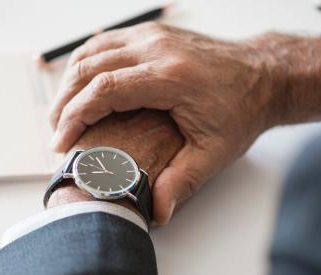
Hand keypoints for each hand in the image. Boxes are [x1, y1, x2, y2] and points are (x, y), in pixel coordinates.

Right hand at [49, 22, 320, 223]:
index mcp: (171, 76)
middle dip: (64, 102)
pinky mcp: (152, 34)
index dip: (74, 116)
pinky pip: (105, 42)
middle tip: (57, 131)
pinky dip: (86, 63)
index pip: (103, 90)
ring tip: (63, 111)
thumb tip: (157, 211)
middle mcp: (157, 48)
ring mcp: (153, 36)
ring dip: (70, 81)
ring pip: (92, 51)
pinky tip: (81, 84)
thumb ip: (183, 181)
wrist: (263, 76)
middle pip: (89, 68)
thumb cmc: (242, 108)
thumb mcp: (215, 151)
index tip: (61, 140)